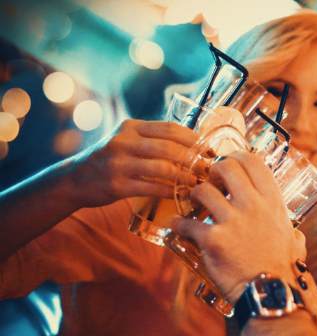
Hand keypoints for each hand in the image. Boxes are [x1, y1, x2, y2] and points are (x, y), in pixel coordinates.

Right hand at [70, 119, 198, 207]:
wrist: (75, 179)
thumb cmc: (110, 160)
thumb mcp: (126, 139)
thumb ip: (152, 138)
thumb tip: (192, 142)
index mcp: (131, 127)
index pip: (169, 128)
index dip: (193, 139)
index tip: (208, 149)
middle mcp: (124, 141)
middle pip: (169, 147)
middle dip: (193, 158)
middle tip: (208, 168)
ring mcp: (119, 163)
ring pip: (162, 168)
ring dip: (185, 176)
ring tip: (197, 182)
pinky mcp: (117, 185)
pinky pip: (151, 187)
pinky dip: (170, 191)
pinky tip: (180, 194)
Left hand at [171, 151, 305, 303]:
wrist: (270, 293)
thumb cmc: (283, 269)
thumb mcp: (294, 243)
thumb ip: (293, 234)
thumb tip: (296, 237)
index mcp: (272, 202)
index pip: (253, 161)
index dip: (236, 157)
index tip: (228, 166)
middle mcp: (253, 205)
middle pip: (226, 167)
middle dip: (212, 171)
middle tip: (210, 183)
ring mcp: (232, 221)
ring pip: (202, 190)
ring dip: (194, 195)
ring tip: (194, 205)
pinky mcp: (213, 239)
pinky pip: (186, 223)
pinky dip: (178, 224)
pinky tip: (178, 227)